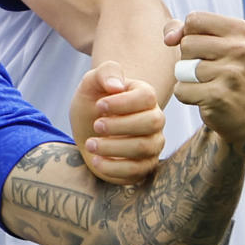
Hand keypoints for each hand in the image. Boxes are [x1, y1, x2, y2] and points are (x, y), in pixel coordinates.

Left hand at [68, 62, 165, 184]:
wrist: (88, 129)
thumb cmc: (93, 103)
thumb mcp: (91, 83)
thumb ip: (104, 73)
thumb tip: (116, 86)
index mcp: (145, 96)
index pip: (147, 97)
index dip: (122, 102)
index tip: (98, 105)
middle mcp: (155, 120)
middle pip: (152, 122)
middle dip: (119, 125)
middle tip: (96, 125)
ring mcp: (152, 144)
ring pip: (144, 147)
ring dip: (112, 147)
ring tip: (90, 144)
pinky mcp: (143, 166)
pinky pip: (137, 171)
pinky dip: (113, 167)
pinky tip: (95, 160)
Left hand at [166, 12, 244, 151]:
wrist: (240, 114)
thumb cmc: (218, 72)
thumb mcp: (208, 44)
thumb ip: (183, 30)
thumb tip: (169, 38)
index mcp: (240, 29)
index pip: (194, 19)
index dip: (188, 35)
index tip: (202, 48)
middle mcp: (241, 48)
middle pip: (186, 43)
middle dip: (188, 58)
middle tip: (208, 70)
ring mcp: (233, 73)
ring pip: (182, 67)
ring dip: (187, 78)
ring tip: (207, 83)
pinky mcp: (220, 96)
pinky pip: (181, 90)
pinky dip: (186, 95)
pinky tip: (205, 98)